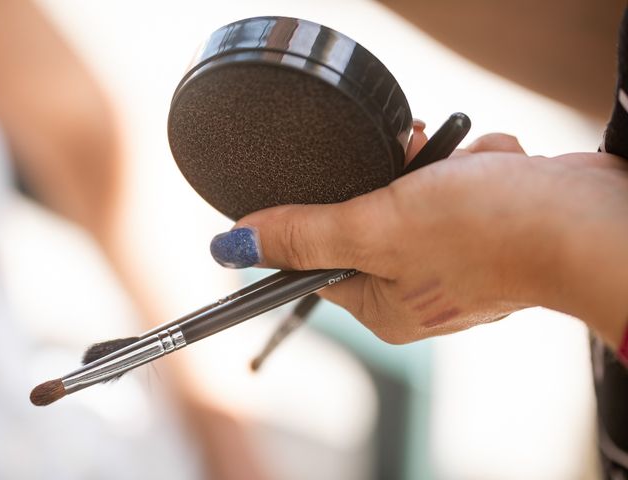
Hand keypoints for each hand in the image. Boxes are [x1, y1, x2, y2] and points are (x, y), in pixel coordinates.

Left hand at [210, 131, 627, 347]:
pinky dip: (469, 170)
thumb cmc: (487, 233)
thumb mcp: (377, 227)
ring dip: (434, 170)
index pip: (318, 262)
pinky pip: (453, 186)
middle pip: (367, 218)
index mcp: (384, 306)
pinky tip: (492, 176)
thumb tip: (233, 244)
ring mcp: (453, 259)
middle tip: (410, 166)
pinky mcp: (484, 228)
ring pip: (412, 193)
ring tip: (463, 171)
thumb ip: (304, 234)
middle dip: (390, 182)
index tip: (339, 186)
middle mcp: (416, 289)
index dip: (318, 217)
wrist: (584, 220)